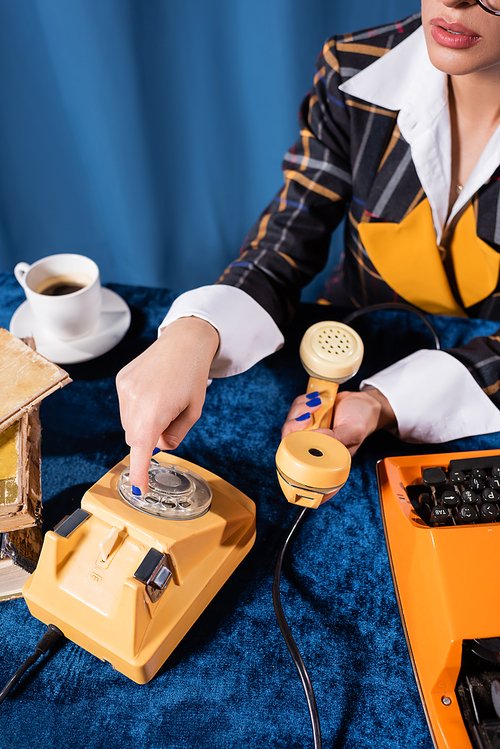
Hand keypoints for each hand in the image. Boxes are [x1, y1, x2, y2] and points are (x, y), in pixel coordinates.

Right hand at [116, 317, 219, 493]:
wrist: (184, 341)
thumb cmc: (193, 375)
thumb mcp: (193, 411)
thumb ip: (176, 435)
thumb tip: (158, 446)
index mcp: (155, 411)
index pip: (141, 450)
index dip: (139, 473)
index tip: (139, 490)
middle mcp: (134, 400)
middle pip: (135, 438)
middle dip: (149, 438)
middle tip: (170, 420)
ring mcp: (125, 389)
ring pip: (128, 423)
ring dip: (143, 422)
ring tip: (163, 400)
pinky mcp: (121, 380)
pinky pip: (126, 406)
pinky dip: (137, 408)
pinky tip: (153, 391)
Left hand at [281, 388, 395, 454]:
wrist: (365, 403)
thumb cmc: (363, 420)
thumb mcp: (353, 431)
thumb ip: (334, 438)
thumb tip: (311, 438)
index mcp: (324, 455)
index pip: (298, 458)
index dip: (293, 444)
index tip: (304, 426)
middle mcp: (313, 444)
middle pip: (289, 438)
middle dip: (295, 421)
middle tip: (309, 413)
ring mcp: (309, 430)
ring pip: (291, 421)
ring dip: (300, 408)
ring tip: (318, 402)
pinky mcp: (308, 417)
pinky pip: (296, 410)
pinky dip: (302, 402)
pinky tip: (315, 398)